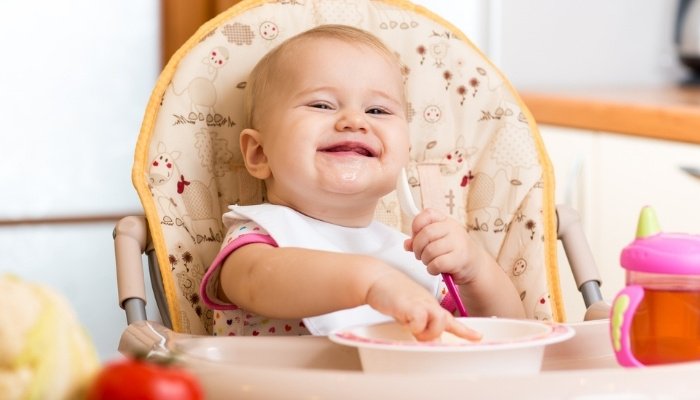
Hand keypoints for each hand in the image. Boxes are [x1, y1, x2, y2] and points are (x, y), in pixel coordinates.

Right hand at [365, 270, 480, 341]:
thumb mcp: (409, 310)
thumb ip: (419, 323)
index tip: (478, 337)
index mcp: (430, 306)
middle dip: (434, 335)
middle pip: (445, 323)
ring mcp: (420, 304)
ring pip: (438, 322)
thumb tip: (426, 339)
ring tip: (409, 327)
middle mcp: (429, 305)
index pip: (450, 321)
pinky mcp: (408, 305)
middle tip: (416, 334)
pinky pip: (419, 321)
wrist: (377, 278)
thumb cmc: (392, 295)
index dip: (465, 331)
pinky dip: (414, 326)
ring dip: (425, 331)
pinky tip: (403, 319)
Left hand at [404, 208, 483, 283]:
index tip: (415, 236)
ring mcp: (458, 243)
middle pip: (426, 234)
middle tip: (419, 255)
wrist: (474, 265)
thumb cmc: (451, 251)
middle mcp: (452, 229)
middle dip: (417, 247)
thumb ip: (420, 241)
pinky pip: (437, 263)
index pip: (427, 214)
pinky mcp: (459, 259)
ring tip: (430, 262)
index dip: (416, 225)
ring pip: (430, 250)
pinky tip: (435, 269)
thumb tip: (407, 244)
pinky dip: (432, 269)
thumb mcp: (437, 241)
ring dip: (425, 260)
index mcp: (445, 221)